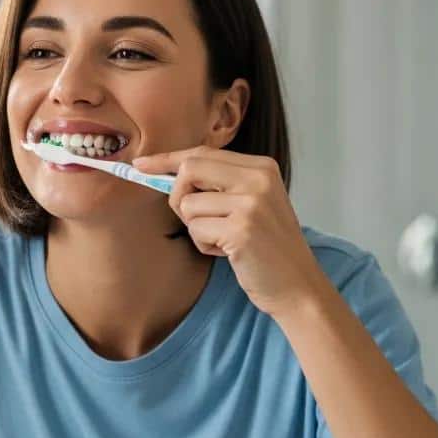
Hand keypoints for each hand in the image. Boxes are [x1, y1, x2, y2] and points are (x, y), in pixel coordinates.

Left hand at [132, 146, 327, 318]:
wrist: (297, 284)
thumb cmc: (266, 248)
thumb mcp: (251, 204)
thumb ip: (219, 185)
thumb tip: (167, 175)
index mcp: (261, 167)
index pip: (202, 153)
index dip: (167, 159)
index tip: (140, 164)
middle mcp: (258, 178)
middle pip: (188, 170)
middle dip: (178, 196)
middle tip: (195, 219)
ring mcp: (251, 202)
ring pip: (188, 204)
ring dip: (197, 229)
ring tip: (224, 240)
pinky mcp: (241, 229)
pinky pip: (195, 230)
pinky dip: (204, 245)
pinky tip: (228, 252)